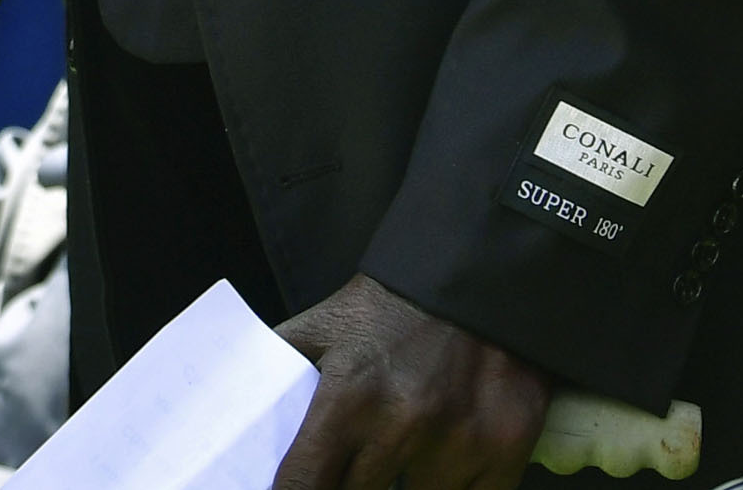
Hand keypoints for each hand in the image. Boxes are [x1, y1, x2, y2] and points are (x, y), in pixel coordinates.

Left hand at [269, 275, 548, 489]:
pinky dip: (454, 489)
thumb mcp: (324, 327)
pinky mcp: (508, 448)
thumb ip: (280, 368)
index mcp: (347, 397)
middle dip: (349, 488)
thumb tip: (234, 409)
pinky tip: (441, 467)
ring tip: (399, 456)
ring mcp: (459, 443)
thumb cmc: (392, 307)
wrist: (479, 273)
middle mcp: (401, 426)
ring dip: (405, 487)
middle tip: (351, 470)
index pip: (302, 486)